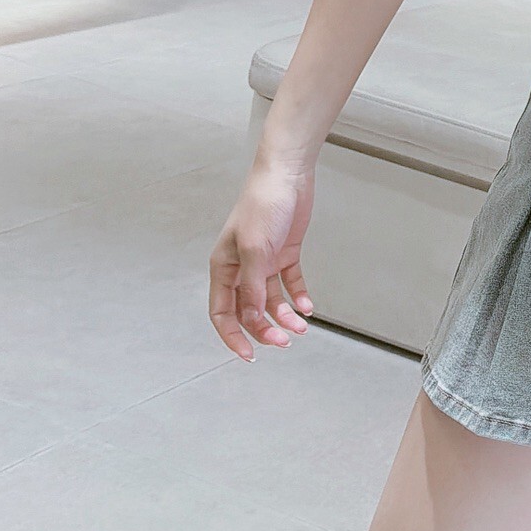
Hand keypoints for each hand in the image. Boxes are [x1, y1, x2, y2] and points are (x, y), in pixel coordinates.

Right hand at [209, 154, 317, 358]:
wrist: (288, 175)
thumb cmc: (263, 204)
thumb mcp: (255, 248)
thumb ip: (252, 285)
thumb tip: (252, 317)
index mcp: (224, 267)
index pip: (222, 312)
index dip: (233, 336)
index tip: (249, 355)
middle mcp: (241, 268)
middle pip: (249, 311)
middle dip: (265, 329)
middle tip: (285, 341)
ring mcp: (264, 261)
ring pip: (271, 301)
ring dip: (285, 316)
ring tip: (301, 325)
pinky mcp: (285, 253)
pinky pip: (290, 283)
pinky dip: (298, 296)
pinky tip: (308, 307)